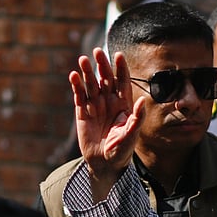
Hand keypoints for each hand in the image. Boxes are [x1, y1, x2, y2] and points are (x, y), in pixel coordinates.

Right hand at [70, 48, 144, 191]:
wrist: (105, 164)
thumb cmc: (122, 150)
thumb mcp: (132, 135)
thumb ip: (137, 118)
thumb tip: (142, 100)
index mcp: (123, 104)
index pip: (122, 82)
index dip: (120, 68)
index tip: (118, 55)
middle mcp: (109, 101)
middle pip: (105, 79)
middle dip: (102, 65)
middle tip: (97, 52)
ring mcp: (95, 106)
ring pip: (91, 84)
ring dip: (87, 72)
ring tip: (83, 59)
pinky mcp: (82, 112)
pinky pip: (79, 96)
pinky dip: (76, 86)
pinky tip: (74, 76)